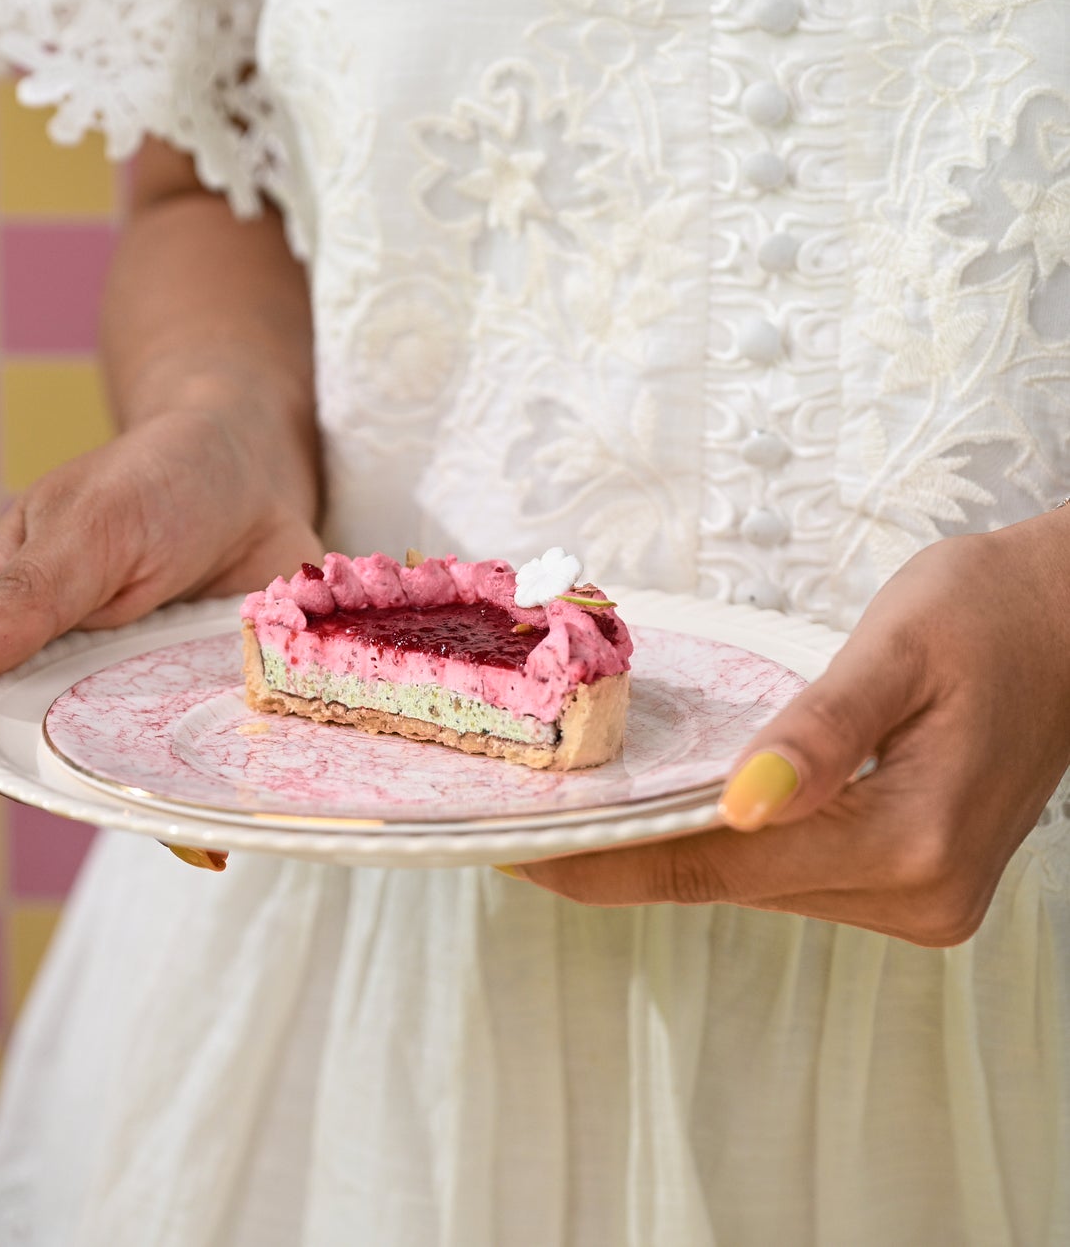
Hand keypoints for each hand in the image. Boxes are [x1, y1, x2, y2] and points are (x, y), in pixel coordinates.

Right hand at [0, 406, 321, 763]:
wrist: (256, 472)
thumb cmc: (157, 481)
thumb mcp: (93, 521)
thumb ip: (31, 589)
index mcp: (2, 610)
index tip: (21, 763)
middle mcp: (56, 664)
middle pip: (36, 747)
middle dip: (74, 768)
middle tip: (124, 770)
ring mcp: (124, 690)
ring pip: (115, 762)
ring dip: (146, 773)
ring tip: (185, 777)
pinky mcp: (188, 702)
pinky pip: (187, 753)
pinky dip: (207, 763)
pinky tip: (231, 773)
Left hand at [506, 517, 1069, 945]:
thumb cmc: (991, 610)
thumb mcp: (896, 649)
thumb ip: (819, 730)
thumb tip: (742, 806)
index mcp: (910, 840)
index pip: (718, 866)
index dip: (610, 863)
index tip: (519, 854)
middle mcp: (918, 894)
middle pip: (730, 883)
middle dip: (624, 856)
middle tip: (523, 824)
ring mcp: (922, 900)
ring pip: (757, 883)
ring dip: (672, 850)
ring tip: (577, 817)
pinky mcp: (918, 882)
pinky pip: (793, 872)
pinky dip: (727, 845)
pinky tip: (674, 812)